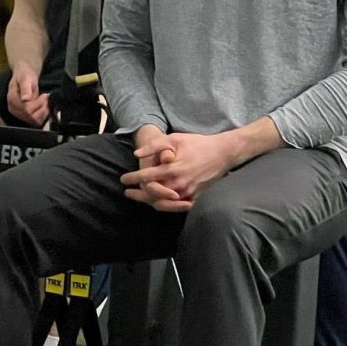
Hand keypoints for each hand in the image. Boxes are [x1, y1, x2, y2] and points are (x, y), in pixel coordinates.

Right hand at [7, 64, 48, 126]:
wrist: (24, 76)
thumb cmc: (25, 76)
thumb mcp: (25, 78)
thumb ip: (25, 88)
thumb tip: (25, 99)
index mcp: (12, 99)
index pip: (25, 108)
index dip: (37, 103)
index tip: (44, 95)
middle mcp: (13, 108)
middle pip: (30, 115)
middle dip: (41, 106)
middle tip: (46, 96)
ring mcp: (19, 114)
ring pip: (34, 120)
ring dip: (43, 111)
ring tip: (46, 101)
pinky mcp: (25, 116)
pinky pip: (36, 121)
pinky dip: (43, 115)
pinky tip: (44, 106)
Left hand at [122, 131, 236, 210]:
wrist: (222, 153)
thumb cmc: (197, 144)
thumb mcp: (174, 138)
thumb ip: (154, 145)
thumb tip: (136, 154)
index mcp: (172, 169)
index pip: (146, 177)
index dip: (132, 179)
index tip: (123, 179)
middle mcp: (179, 184)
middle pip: (152, 195)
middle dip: (138, 194)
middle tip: (127, 192)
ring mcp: (188, 193)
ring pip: (163, 204)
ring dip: (149, 201)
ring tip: (140, 198)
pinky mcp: (195, 198)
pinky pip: (176, 207)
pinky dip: (165, 205)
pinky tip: (157, 202)